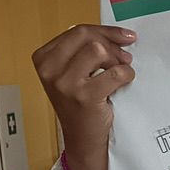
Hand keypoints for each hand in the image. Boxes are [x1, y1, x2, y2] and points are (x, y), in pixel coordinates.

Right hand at [31, 22, 136, 169]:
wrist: (83, 139)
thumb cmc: (82, 104)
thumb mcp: (74, 72)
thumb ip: (86, 50)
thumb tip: (120, 35)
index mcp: (43, 58)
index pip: (77, 31)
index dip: (105, 32)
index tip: (125, 36)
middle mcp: (49, 69)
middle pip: (87, 36)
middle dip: (112, 44)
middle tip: (125, 58)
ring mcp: (64, 83)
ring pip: (98, 50)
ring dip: (117, 60)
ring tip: (120, 72)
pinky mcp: (84, 96)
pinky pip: (114, 72)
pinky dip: (126, 75)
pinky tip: (123, 83)